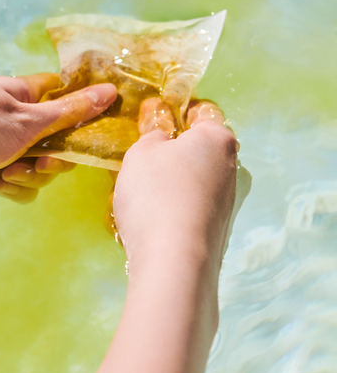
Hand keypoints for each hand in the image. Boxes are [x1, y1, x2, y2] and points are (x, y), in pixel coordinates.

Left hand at [0, 74, 116, 211]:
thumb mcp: (25, 121)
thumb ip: (70, 113)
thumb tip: (110, 91)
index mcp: (24, 96)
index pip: (66, 98)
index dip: (85, 112)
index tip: (98, 130)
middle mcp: (14, 121)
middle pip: (57, 140)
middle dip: (56, 157)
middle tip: (42, 162)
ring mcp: (0, 148)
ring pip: (39, 167)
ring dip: (32, 175)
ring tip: (9, 173)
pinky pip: (17, 184)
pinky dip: (14, 188)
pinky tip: (0, 186)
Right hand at [114, 98, 237, 261]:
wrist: (174, 260)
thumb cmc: (156, 192)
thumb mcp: (142, 153)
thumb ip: (153, 136)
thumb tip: (164, 138)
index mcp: (217, 139)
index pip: (203, 112)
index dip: (179, 111)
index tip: (158, 118)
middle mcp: (230, 167)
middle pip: (201, 149)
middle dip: (175, 150)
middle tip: (146, 158)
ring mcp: (227, 201)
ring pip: (196, 179)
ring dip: (175, 179)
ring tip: (145, 191)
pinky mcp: (218, 228)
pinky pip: (193, 204)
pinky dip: (177, 204)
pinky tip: (155, 216)